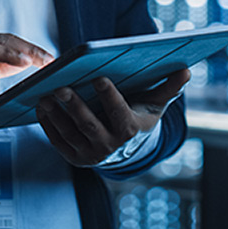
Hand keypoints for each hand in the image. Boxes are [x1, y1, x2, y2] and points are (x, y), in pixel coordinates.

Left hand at [35, 68, 189, 166]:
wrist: (127, 148)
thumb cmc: (140, 115)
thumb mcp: (155, 103)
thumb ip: (168, 87)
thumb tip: (186, 70)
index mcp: (129, 130)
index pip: (119, 113)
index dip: (110, 97)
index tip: (99, 78)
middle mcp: (109, 146)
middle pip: (89, 126)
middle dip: (75, 107)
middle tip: (61, 87)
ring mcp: (90, 154)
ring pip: (70, 134)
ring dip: (56, 116)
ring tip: (46, 95)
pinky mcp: (74, 158)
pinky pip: (58, 142)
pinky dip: (48, 126)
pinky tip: (41, 107)